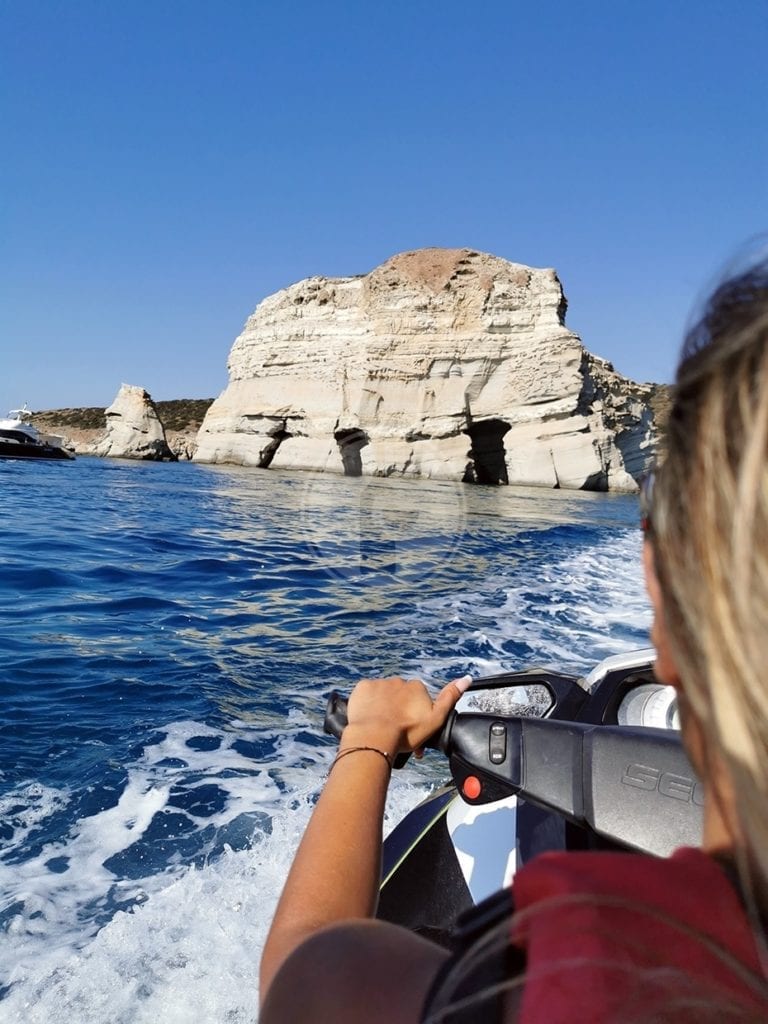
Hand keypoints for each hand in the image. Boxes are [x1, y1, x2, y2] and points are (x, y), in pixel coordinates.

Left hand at [343, 675, 472, 755]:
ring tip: (381, 728)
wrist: (374, 737)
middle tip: (396, 733)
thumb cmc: (406, 733)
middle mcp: (398, 681)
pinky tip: (369, 717)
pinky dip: (368, 704)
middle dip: (399, 711)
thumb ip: (450, 697)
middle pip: (400, 697)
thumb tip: (466, 678)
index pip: (418, 699)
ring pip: (383, 696)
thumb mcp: (435, 718)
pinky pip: (366, 694)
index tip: (412, 731)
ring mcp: (379, 684)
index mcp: (416, 687)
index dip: (416, 716)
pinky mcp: (362, 688)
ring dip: (383, 708)